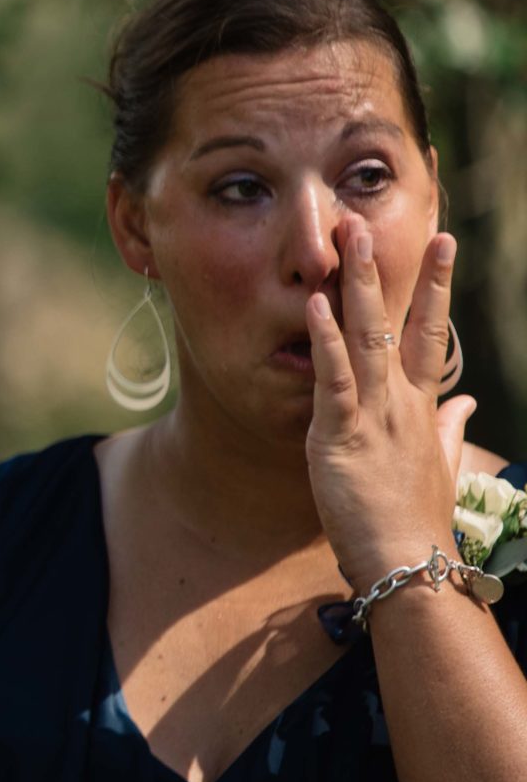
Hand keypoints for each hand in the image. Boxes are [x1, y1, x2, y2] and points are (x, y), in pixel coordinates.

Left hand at [306, 218, 474, 592]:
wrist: (407, 562)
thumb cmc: (416, 519)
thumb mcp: (439, 465)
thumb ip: (449, 427)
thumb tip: (466, 400)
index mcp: (419, 405)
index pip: (427, 333)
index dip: (433, 286)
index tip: (440, 243)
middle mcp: (399, 400)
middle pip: (397, 321)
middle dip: (389, 267)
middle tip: (372, 218)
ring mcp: (372, 413)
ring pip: (365, 336)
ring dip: (355, 284)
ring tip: (344, 238)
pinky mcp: (341, 434)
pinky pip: (332, 379)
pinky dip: (324, 341)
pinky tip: (314, 305)